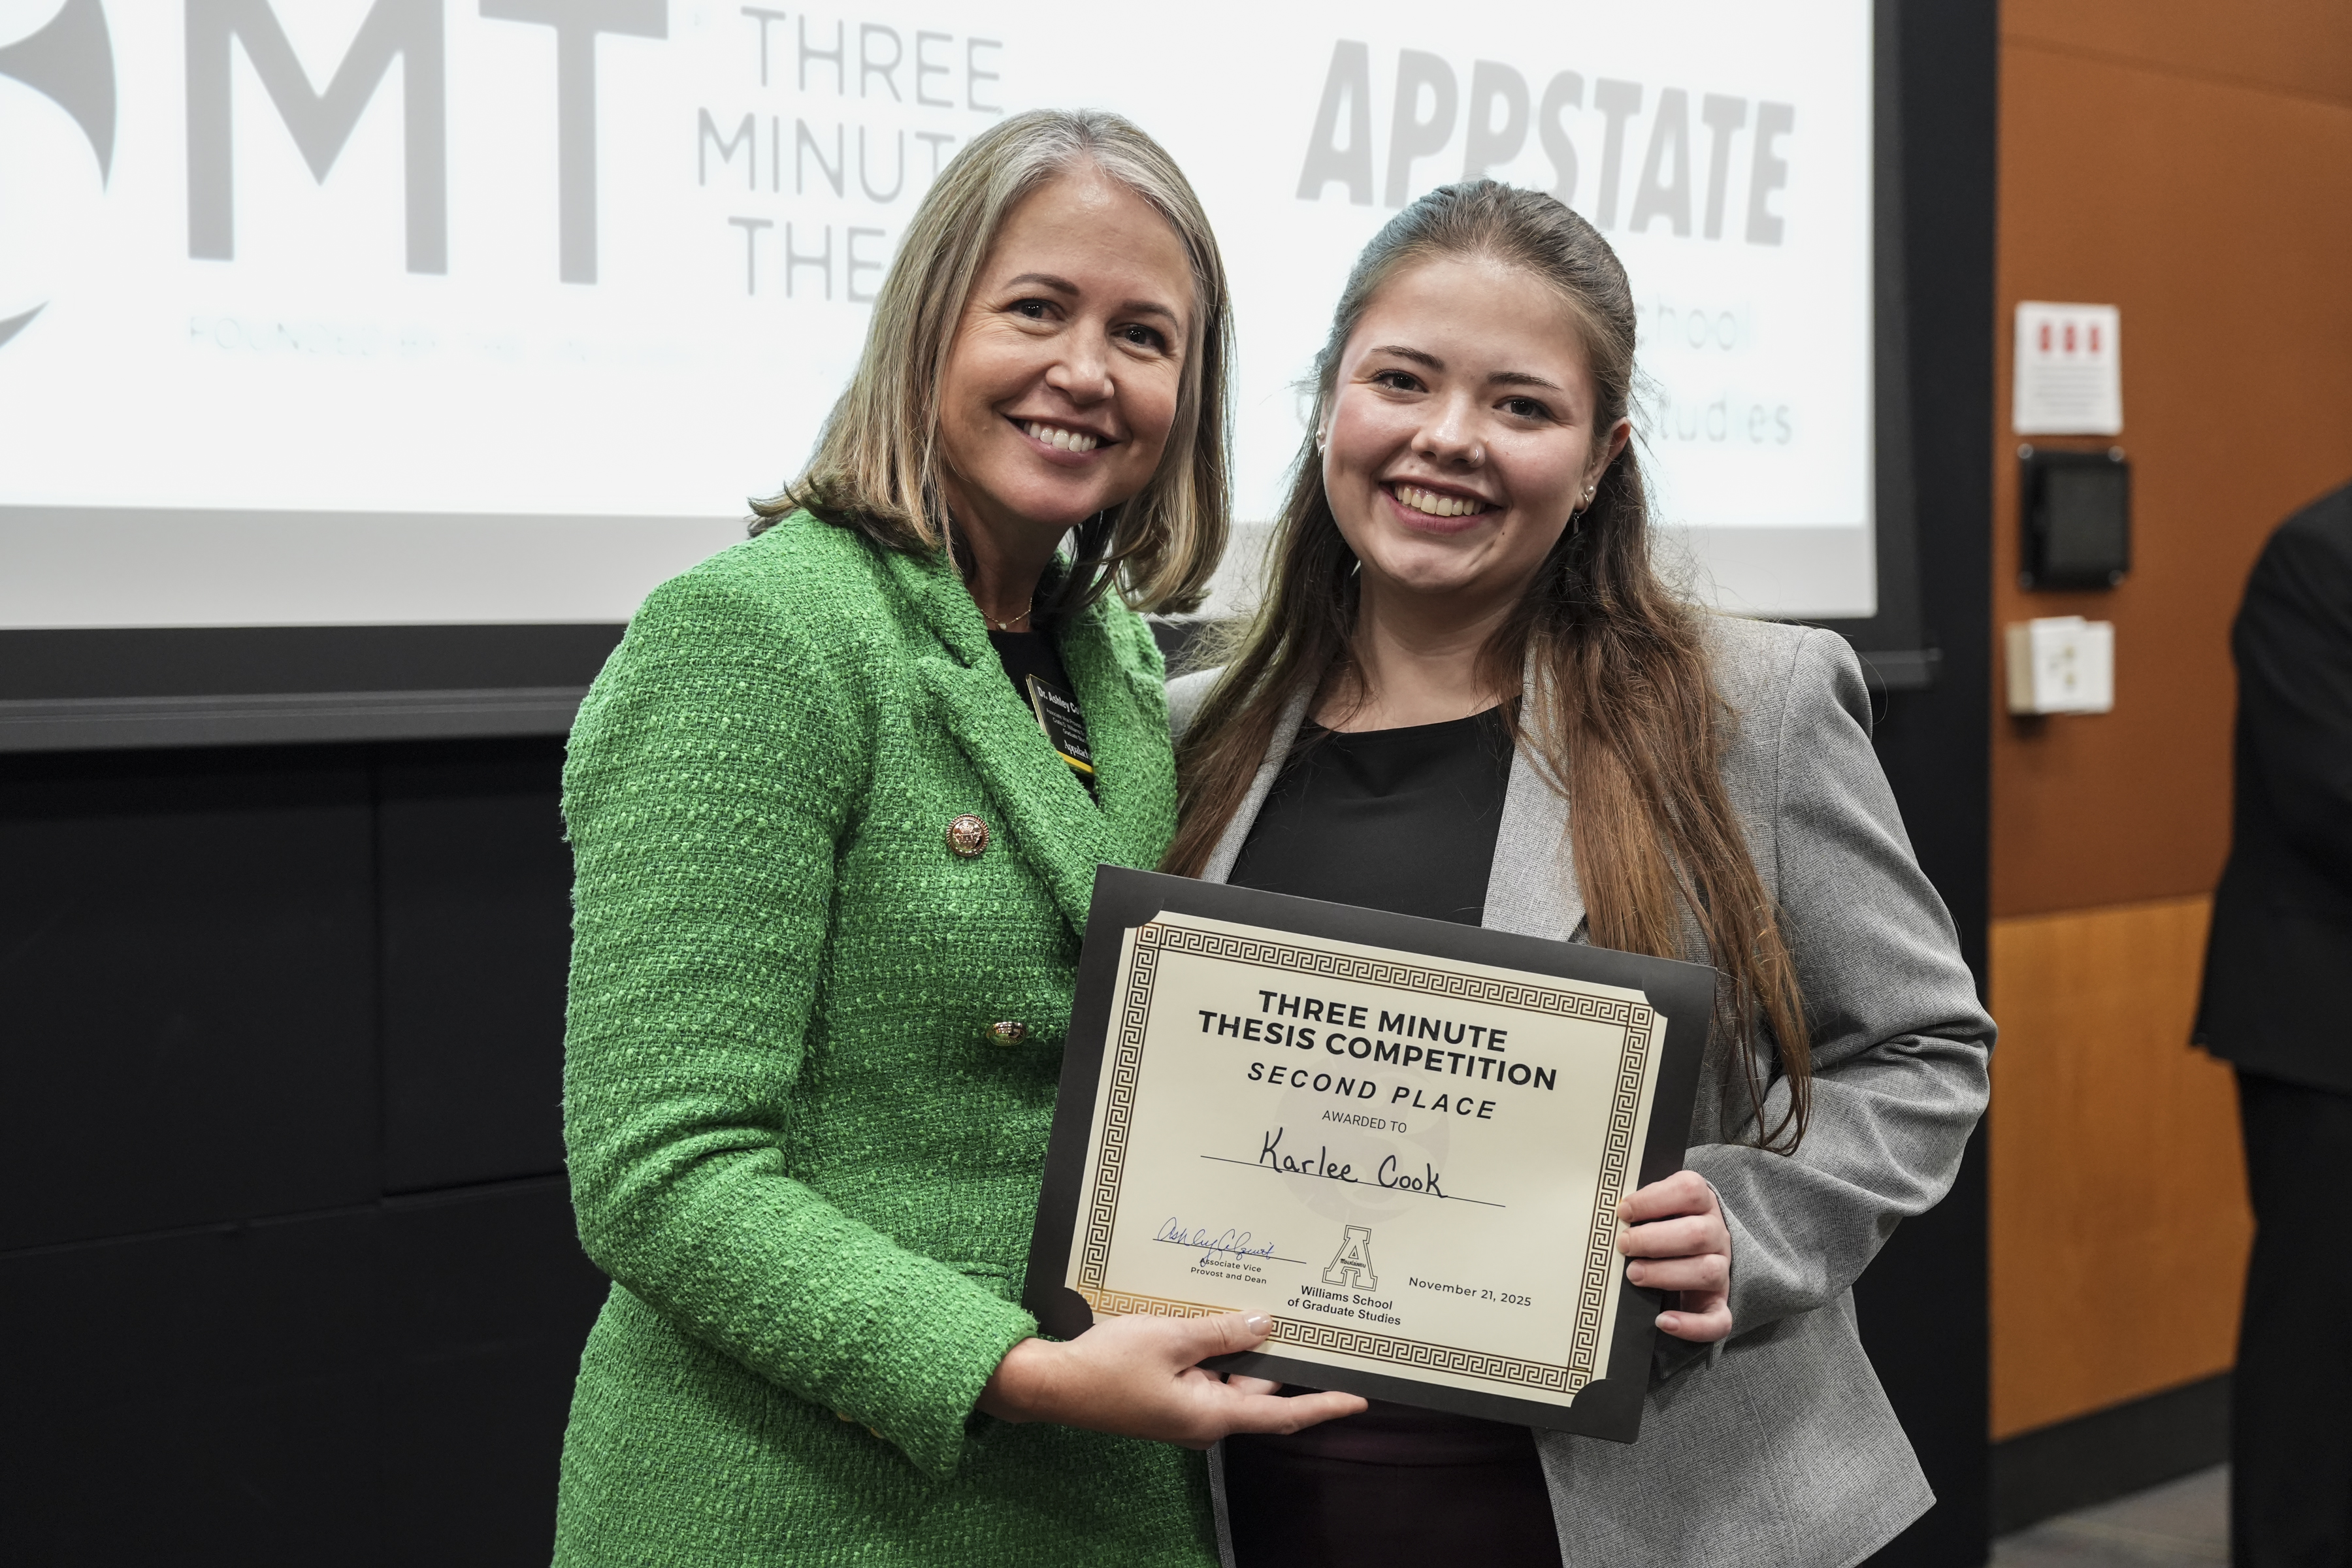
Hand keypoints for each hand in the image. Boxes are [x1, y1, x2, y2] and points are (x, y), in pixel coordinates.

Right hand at [977, 1312, 1366, 1448]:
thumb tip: (1265, 1325)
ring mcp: (1184, 1410)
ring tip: (1239, 1306)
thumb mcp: (1170, 1338)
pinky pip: (1204, 1374)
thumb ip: (1221, 1333)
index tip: (1360, 1400)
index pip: (1282, 1414)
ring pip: (1229, 1377)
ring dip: (1234, 1347)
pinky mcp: (1167, 1398)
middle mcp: (1204, 1420)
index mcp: (1211, 1414)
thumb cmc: (1108, 1365)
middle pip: (1256, 1388)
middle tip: (1291, 1314)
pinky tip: (1205, 1319)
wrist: (1052, 1384)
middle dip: (1269, 1353)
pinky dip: (1210, 1350)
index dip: (1323, 1406)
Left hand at [1617, 1169, 1732, 1342]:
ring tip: (1634, 1275)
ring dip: (1666, 1274)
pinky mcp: (1718, 1304)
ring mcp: (1721, 1270)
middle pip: (1697, 1234)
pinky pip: (1718, 1320)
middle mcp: (1716, 1235)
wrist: (1694, 1253)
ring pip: (1707, 1272)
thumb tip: (1605, 1212)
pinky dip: (1692, 1325)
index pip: (1689, 1191)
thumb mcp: (1657, 1207)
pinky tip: (1663, 1321)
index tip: (1623, 1211)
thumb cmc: (1664, 1225)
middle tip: (1624, 1245)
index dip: (1654, 1200)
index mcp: (1702, 1204)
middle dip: (1654, 1240)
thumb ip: (1639, 1206)